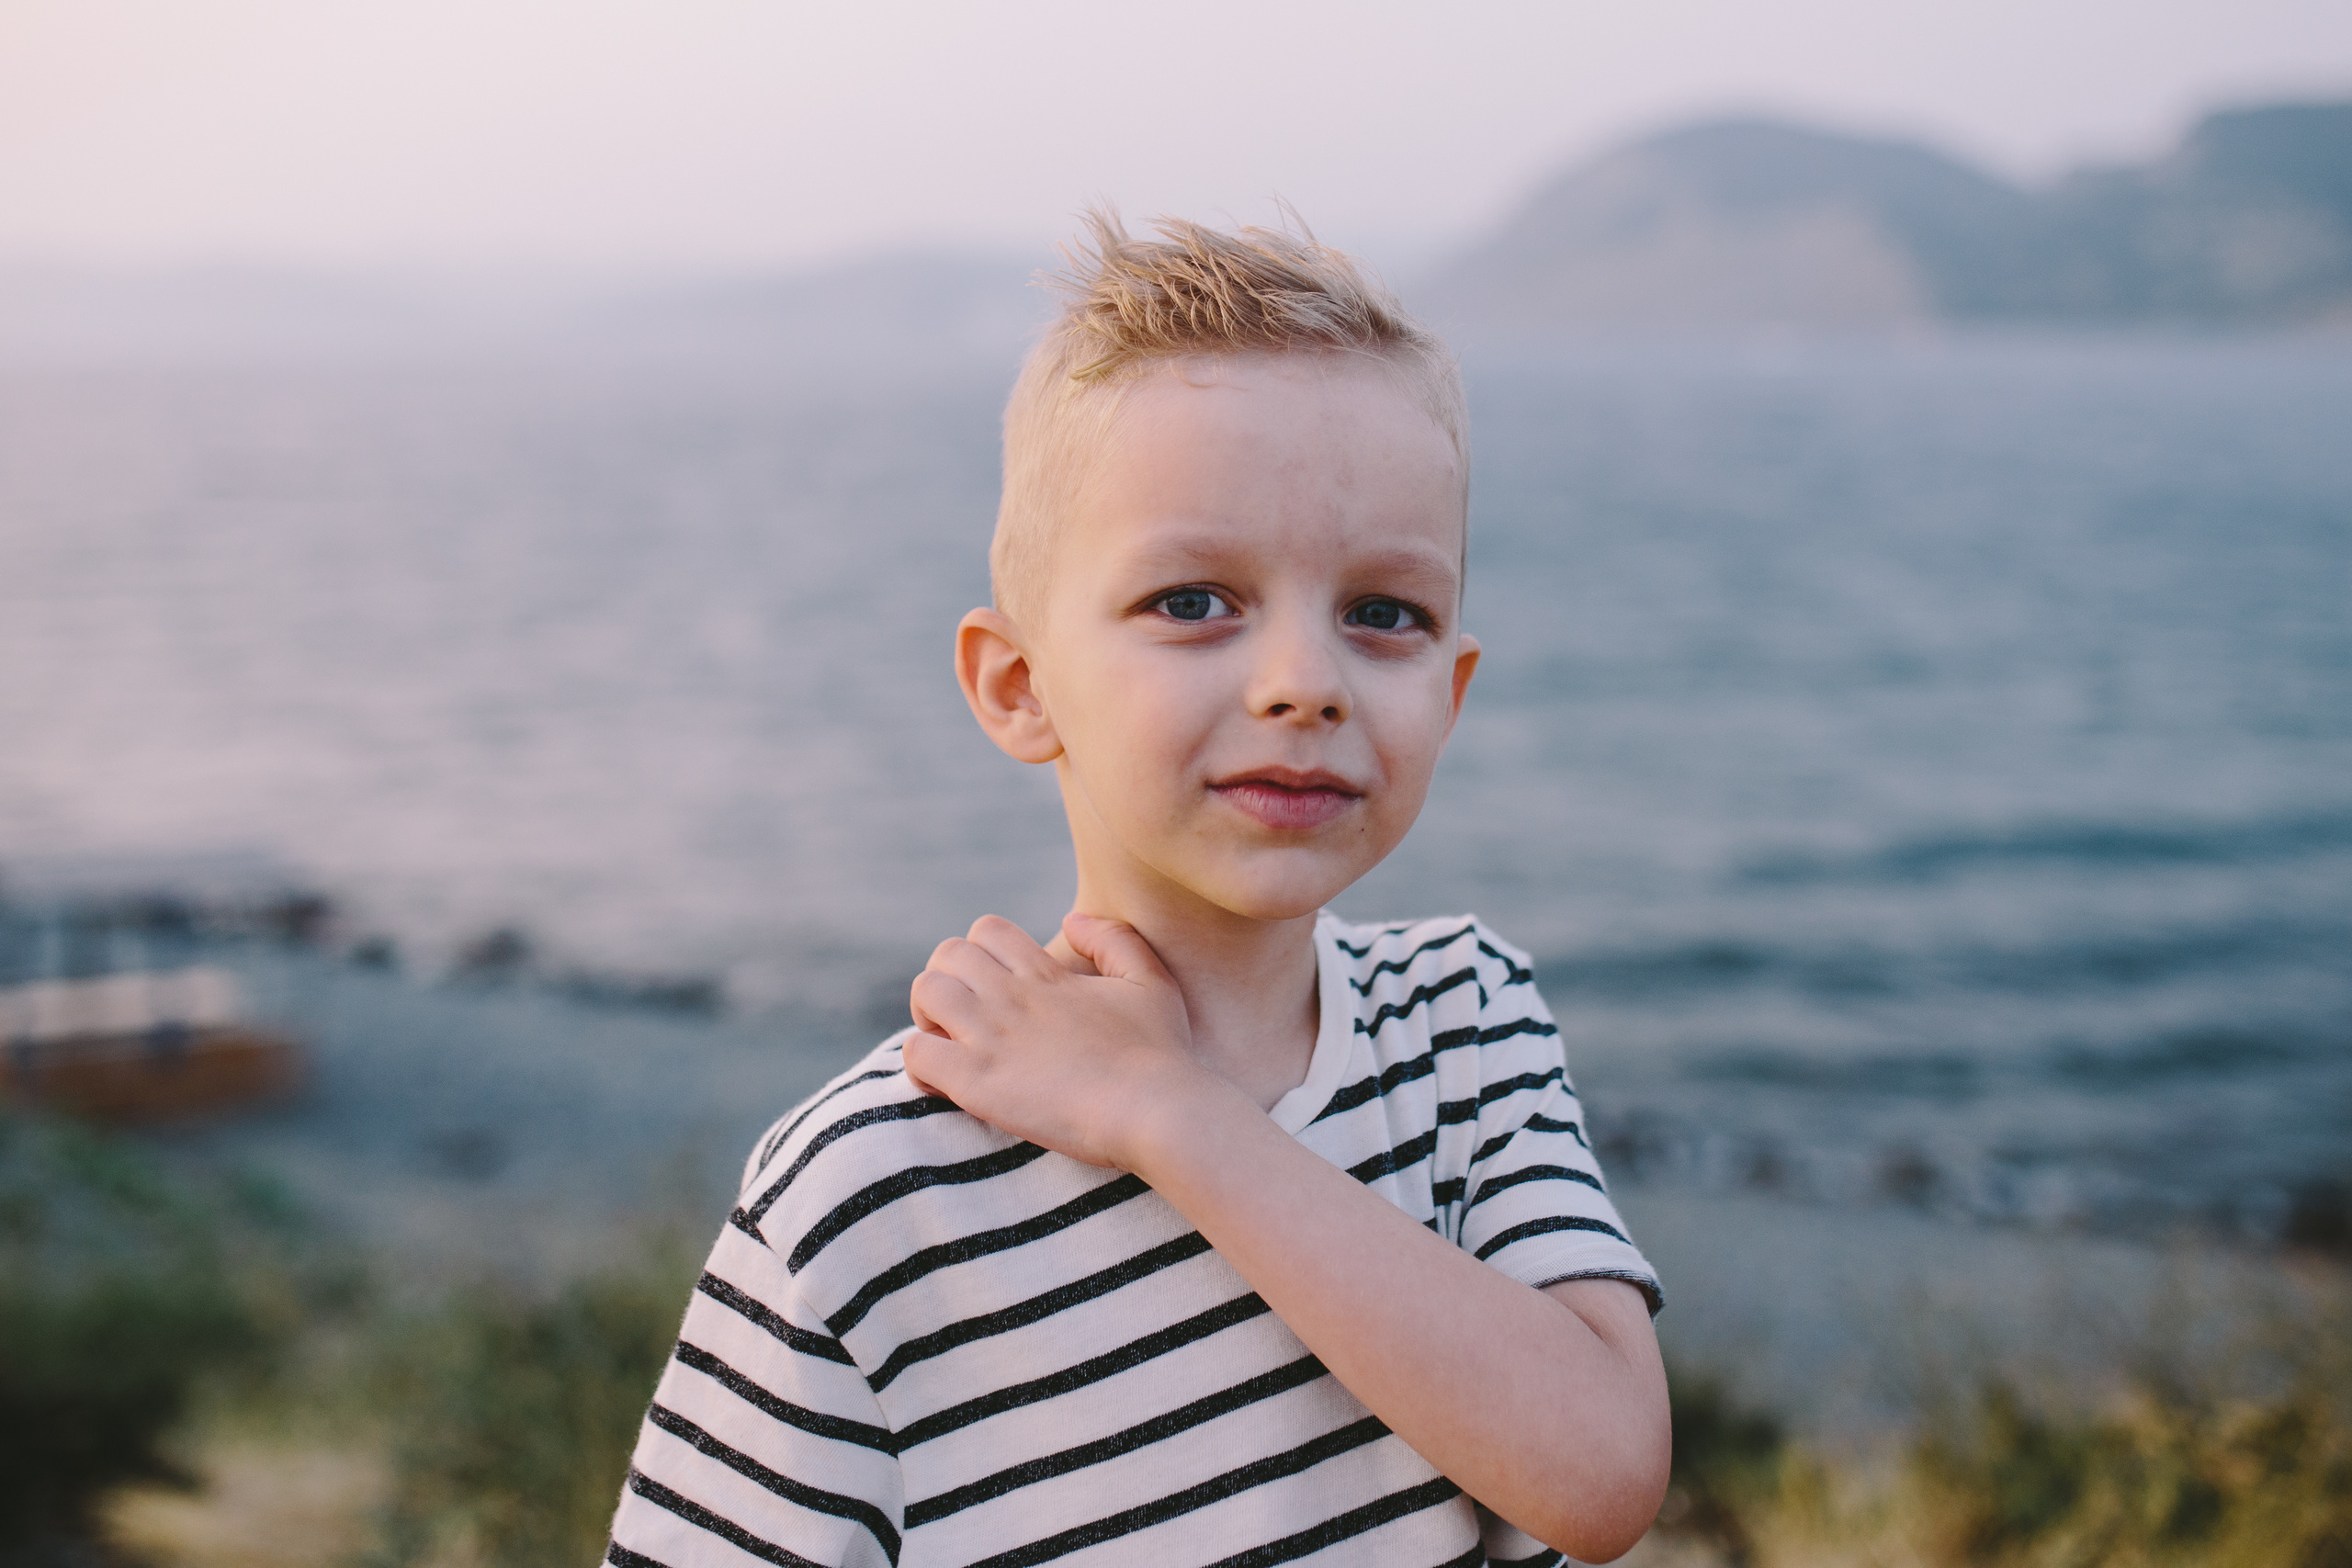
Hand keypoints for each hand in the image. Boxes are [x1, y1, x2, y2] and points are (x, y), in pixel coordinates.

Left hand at [903, 913, 1220, 1169]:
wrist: (1156, 1111)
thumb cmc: (1162, 1053)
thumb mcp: (1150, 981)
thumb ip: (1113, 940)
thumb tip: (1071, 918)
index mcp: (1047, 974)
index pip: (986, 930)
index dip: (982, 954)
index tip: (995, 988)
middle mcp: (1012, 996)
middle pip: (946, 954)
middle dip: (947, 980)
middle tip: (965, 1019)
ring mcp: (991, 1036)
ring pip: (925, 994)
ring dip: (928, 1017)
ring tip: (950, 1045)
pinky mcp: (976, 1082)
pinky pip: (917, 1053)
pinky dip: (920, 1065)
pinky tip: (943, 1084)